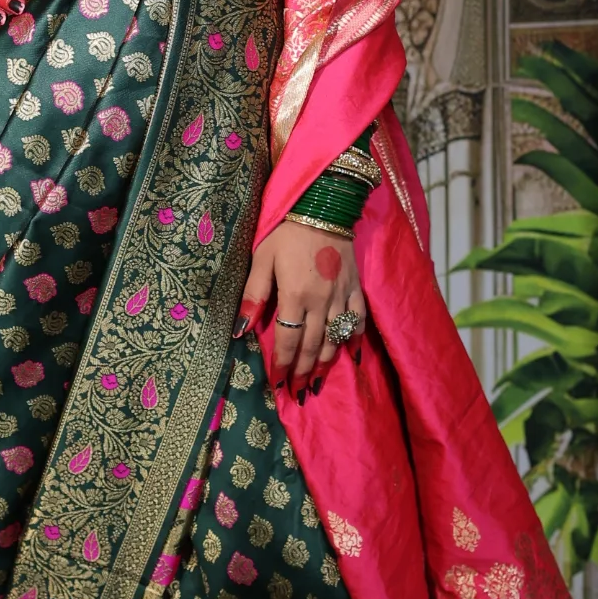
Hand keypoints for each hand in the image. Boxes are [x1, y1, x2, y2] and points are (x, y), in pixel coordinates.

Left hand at [237, 219, 366, 399]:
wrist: (323, 206)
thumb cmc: (286, 232)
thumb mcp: (262, 258)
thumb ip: (253, 295)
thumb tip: (239, 330)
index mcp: (295, 295)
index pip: (288, 340)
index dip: (283, 364)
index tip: (278, 384)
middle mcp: (321, 301)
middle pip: (312, 345)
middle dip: (304, 371)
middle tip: (298, 392)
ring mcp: (341, 295)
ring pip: (335, 338)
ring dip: (326, 363)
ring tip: (318, 382)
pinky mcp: (355, 287)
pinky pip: (358, 319)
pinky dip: (354, 339)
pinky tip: (351, 354)